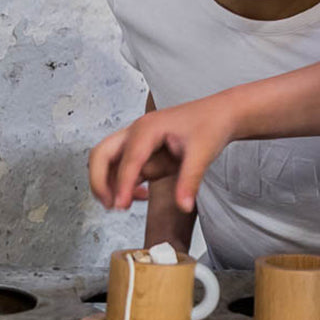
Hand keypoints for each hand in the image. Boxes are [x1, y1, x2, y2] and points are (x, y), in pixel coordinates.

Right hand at [88, 94, 236, 211]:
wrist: (220, 114)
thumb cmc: (210, 124)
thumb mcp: (202, 154)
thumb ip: (189, 181)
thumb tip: (183, 205)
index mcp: (148, 128)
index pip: (128, 160)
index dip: (122, 184)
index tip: (120, 205)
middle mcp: (136, 133)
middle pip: (101, 155)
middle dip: (99, 181)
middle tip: (111, 204)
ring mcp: (137, 142)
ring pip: (108, 163)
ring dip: (110, 184)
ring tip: (127, 204)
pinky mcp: (143, 152)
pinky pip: (124, 170)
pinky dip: (125, 185)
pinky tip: (142, 195)